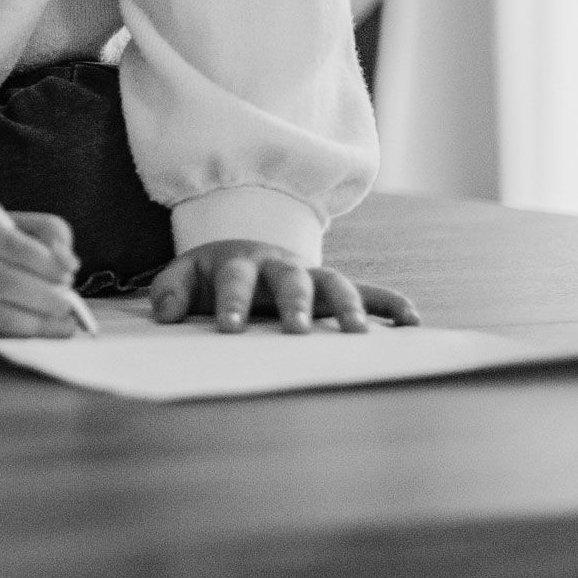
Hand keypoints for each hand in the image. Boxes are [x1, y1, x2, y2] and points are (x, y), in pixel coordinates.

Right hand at [0, 199, 92, 341]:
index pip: (5, 241)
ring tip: (63, 327)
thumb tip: (68, 262)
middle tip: (70, 307)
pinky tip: (32, 336)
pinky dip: (10, 338)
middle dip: (42, 298)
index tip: (68, 275)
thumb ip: (40, 231)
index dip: (42, 262)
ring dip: (33, 325)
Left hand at [144, 238, 416, 332]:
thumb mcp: (185, 274)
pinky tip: (412, 321)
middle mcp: (280, 266)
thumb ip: (170, 290)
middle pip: (291, 280)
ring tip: (359, 333)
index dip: (231, 302)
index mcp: (240, 264)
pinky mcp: (335, 286)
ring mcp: (312, 275)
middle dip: (294, 303)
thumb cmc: (213, 273)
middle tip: (297, 330)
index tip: (228, 328)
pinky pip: (370, 292)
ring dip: (348, 306)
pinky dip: (390, 303)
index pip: (235, 281)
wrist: (246, 245)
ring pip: (335, 284)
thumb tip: (165, 314)